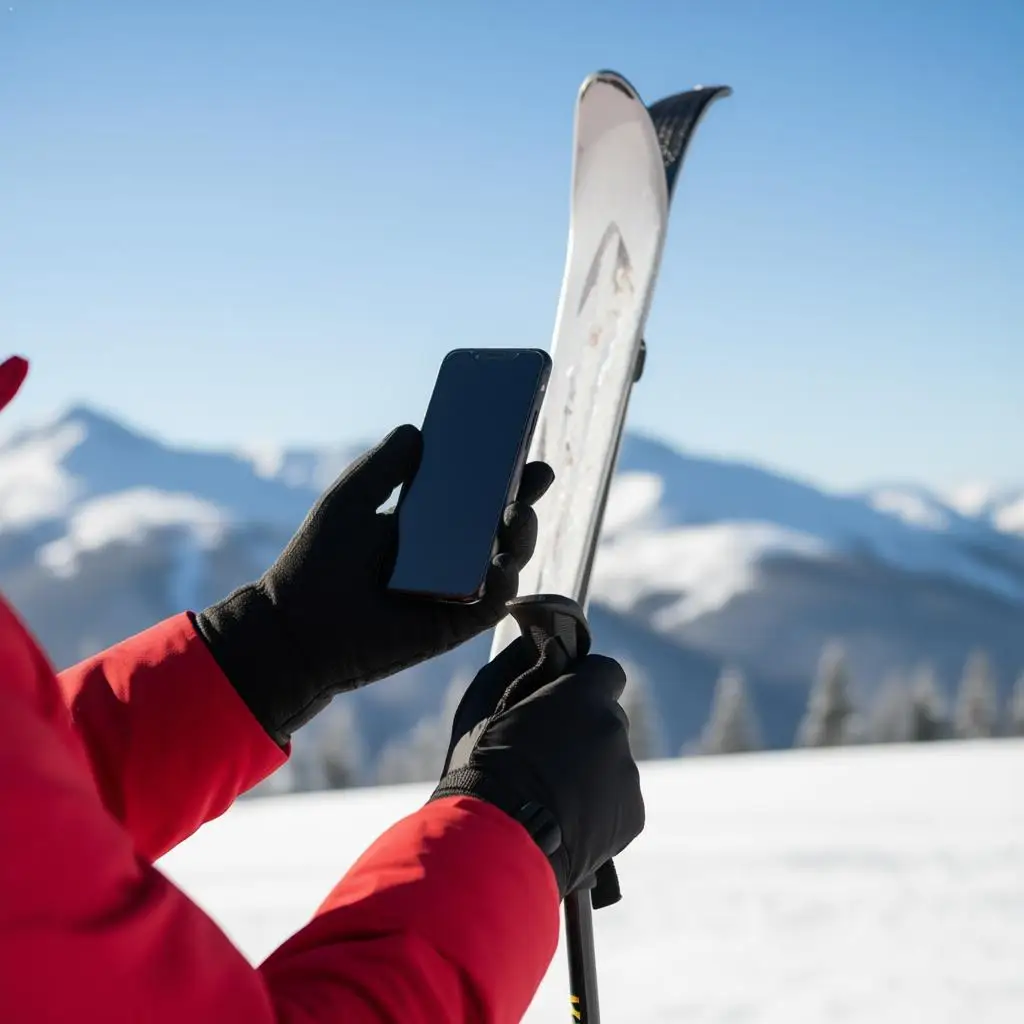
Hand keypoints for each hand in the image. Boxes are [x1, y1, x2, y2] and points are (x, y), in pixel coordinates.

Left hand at [194, 424, 553, 744]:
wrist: (296, 626)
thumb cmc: (316, 562)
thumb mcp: (351, 499)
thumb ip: (385, 466)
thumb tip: (417, 431)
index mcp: (425, 527)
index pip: (473, 496)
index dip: (501, 473)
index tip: (520, 446)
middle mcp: (447, 558)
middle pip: (500, 525)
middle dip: (524, 498)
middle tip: (536, 474)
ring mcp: (455, 591)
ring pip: (507, 561)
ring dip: (521, 535)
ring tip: (517, 513)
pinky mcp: (456, 625)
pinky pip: (494, 602)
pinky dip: (504, 582)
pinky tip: (501, 565)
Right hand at [430, 634, 644, 898]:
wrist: (497, 846)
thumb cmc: (482, 770)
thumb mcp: (483, 705)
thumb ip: (515, 665)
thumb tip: (532, 642)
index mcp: (582, 696)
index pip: (606, 670)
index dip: (584, 682)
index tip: (561, 699)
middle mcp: (614, 730)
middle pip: (608, 718)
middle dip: (584, 729)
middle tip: (545, 754)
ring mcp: (627, 774)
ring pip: (612, 761)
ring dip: (590, 769)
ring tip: (548, 796)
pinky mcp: (633, 815)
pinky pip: (618, 798)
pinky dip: (598, 805)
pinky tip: (563, 818)